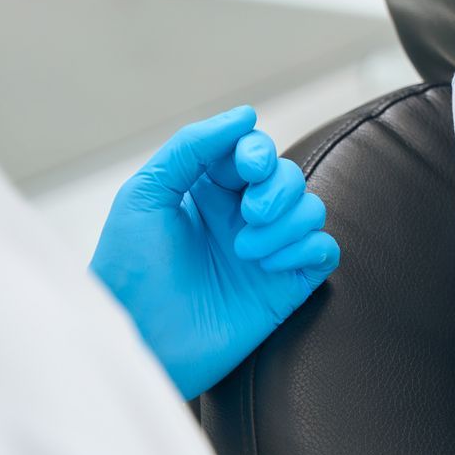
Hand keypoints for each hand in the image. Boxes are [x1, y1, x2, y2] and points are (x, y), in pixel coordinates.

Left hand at [89, 105, 340, 399]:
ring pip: (312, 208)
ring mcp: (266, 251)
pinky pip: (325, 249)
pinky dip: (305, 249)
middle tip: (249, 215)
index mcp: (207, 193)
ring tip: (246, 251)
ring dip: (286, 223)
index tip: (246, 168)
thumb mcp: (145, 194)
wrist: (139, 340)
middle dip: (276, 188)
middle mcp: (241, 218)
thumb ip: (191, 146)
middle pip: (288, 176)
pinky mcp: (287, 283)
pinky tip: (268, 267)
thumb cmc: (129, 270)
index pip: (252, 150)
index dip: (257, 151)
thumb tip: (246, 114)